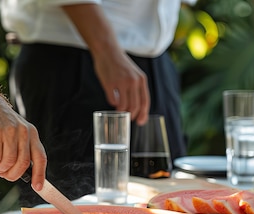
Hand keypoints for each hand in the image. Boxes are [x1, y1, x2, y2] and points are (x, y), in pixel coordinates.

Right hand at [0, 100, 46, 190]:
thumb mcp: (16, 131)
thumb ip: (20, 149)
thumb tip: (17, 172)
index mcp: (32, 133)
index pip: (40, 157)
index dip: (40, 175)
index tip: (38, 187)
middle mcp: (23, 132)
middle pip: (23, 164)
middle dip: (13, 175)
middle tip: (5, 175)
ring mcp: (10, 132)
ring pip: (9, 162)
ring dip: (1, 169)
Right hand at [62, 4, 149, 124]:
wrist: (108, 51)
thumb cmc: (120, 64)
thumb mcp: (133, 74)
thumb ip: (136, 88)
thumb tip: (136, 106)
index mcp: (141, 79)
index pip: (145, 101)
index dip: (143, 114)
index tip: (140, 122)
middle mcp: (133, 81)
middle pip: (135, 106)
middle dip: (132, 115)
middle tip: (128, 119)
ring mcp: (121, 82)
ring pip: (124, 106)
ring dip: (121, 111)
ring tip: (119, 110)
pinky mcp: (109, 84)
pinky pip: (112, 100)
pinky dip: (112, 103)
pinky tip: (112, 100)